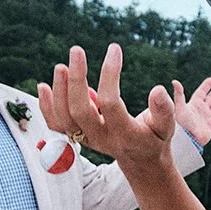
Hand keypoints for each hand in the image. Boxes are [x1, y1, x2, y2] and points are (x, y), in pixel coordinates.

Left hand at [39, 44, 173, 167]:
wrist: (140, 160)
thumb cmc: (155, 138)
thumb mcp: (166, 127)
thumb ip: (164, 110)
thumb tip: (157, 90)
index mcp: (125, 134)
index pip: (110, 103)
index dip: (110, 74)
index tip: (114, 49)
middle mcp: (101, 139)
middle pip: (79, 111)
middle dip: (75, 80)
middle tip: (77, 51)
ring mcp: (86, 139)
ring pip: (63, 119)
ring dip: (59, 91)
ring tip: (61, 66)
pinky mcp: (77, 137)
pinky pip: (56, 125)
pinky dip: (46, 107)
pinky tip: (43, 86)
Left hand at [172, 77, 210, 146]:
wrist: (186, 139)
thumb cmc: (181, 124)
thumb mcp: (180, 107)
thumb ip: (178, 94)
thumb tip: (174, 81)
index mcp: (194, 104)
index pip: (201, 92)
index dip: (206, 86)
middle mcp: (201, 110)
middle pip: (210, 99)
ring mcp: (207, 119)